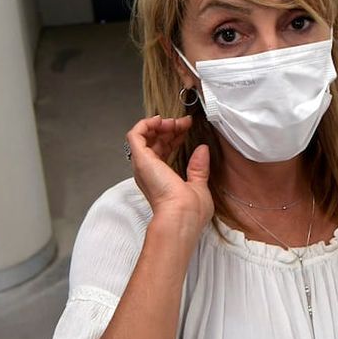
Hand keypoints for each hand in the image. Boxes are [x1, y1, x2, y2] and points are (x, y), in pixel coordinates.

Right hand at [126, 115, 212, 230]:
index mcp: (161, 179)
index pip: (163, 150)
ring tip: (174, 121)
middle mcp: (149, 172)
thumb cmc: (189, 212)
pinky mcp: (141, 159)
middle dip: (169, 127)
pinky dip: (146, 124)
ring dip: (159, 124)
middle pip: (154, 141)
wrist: (180, 217)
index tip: (187, 127)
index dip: (174, 135)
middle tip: (183, 122)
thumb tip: (203, 150)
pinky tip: (159, 120)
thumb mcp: (199, 186)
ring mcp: (143, 165)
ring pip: (143, 136)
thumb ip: (199, 168)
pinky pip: (135, 135)